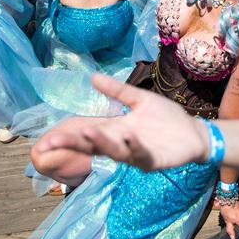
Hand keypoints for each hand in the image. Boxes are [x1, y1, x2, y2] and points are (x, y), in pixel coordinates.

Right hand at [32, 73, 208, 170]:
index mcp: (116, 129)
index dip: (66, 136)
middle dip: (73, 144)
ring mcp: (136, 154)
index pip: (86, 132)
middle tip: (50, 143)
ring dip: (101, 143)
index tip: (44, 139)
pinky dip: (134, 147)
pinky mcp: (154, 161)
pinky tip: (128, 138)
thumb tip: (92, 77)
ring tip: (87, 133)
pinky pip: (142, 155)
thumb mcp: (139, 99)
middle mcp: (122, 143)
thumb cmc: (166, 118)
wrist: (194, 132)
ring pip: (114, 151)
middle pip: (93, 145)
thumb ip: (117, 91)